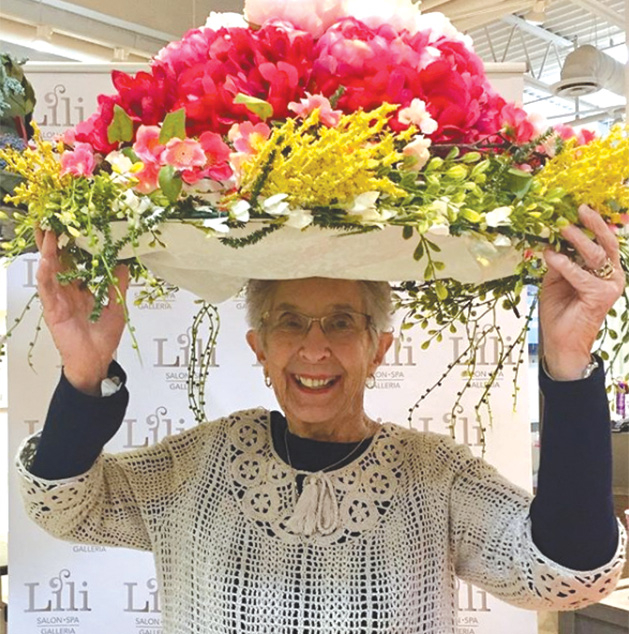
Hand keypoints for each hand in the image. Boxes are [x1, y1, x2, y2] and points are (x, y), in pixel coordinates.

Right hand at [36, 229, 129, 394]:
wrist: (96, 361)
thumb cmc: (104, 338)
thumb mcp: (116, 305)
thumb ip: (117, 284)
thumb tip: (124, 264)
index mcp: (81, 290)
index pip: (74, 262)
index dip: (72, 244)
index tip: (74, 225)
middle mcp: (67, 292)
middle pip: (57, 261)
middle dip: (52, 241)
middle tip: (51, 219)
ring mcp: (58, 300)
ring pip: (49, 270)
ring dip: (47, 251)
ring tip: (47, 232)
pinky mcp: (52, 310)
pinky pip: (47, 289)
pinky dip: (46, 273)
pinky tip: (46, 260)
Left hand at [540, 205, 624, 379]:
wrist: (561, 341)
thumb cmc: (560, 311)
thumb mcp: (555, 280)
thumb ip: (559, 262)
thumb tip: (552, 242)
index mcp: (603, 270)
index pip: (602, 242)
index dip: (593, 224)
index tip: (579, 207)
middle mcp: (611, 276)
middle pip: (607, 243)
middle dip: (594, 224)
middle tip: (579, 208)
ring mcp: (609, 286)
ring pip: (596, 255)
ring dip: (578, 239)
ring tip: (562, 228)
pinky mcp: (599, 296)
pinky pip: (581, 274)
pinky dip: (565, 264)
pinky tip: (552, 255)